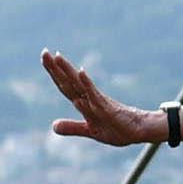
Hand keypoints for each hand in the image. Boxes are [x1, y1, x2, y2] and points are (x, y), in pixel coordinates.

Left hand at [40, 51, 157, 147]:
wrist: (138, 132)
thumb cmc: (117, 129)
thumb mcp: (91, 130)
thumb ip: (73, 127)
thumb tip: (53, 126)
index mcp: (84, 102)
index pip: (65, 85)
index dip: (54, 73)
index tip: (45, 58)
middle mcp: (89, 98)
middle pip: (69, 81)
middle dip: (55, 67)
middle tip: (44, 52)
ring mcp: (97, 101)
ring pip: (79, 84)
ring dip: (68, 70)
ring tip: (58, 57)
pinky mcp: (106, 106)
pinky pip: (95, 94)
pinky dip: (87, 83)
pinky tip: (80, 72)